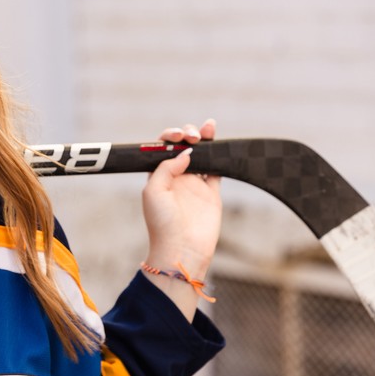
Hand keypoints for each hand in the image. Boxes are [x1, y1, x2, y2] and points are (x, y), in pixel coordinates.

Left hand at [141, 119, 221, 313]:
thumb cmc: (162, 223)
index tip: (177, 136)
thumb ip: (166, 168)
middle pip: (183, 147)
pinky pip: (218, 168)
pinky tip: (221, 144)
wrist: (182, 248)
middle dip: (188, 134)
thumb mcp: (153, 192)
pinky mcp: (212, 192)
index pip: (163, 148)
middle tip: (193, 136)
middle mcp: (176, 177)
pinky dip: (221, 154)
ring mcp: (195, 184)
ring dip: (205, 138)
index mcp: (158, 176)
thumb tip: (185, 152)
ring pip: (202, 153)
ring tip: (208, 127)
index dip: (169, 137)